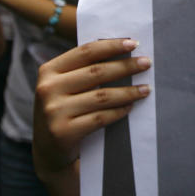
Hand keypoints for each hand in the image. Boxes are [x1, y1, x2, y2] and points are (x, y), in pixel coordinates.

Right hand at [33, 39, 150, 180]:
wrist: (48, 152)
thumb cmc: (64, 110)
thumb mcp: (64, 86)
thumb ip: (84, 69)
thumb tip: (124, 52)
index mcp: (48, 70)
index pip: (85, 52)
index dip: (111, 46)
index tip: (134, 43)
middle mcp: (48, 89)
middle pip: (96, 72)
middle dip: (126, 66)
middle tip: (147, 63)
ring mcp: (54, 111)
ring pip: (101, 96)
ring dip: (128, 91)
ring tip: (145, 89)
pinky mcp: (63, 132)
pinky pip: (99, 118)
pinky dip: (118, 111)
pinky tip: (130, 107)